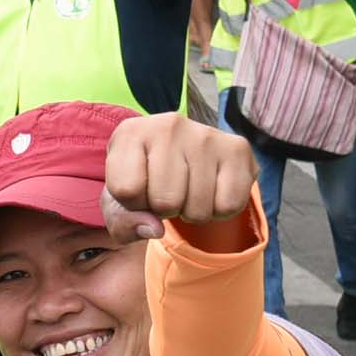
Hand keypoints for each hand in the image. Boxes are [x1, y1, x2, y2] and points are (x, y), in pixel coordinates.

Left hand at [101, 112, 255, 236]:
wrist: (179, 159)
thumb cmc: (142, 182)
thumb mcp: (118, 204)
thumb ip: (123, 223)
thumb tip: (155, 230)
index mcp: (130, 133)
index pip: (127, 190)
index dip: (132, 204)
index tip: (138, 190)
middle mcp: (168, 126)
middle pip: (166, 202)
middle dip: (164, 210)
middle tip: (167, 192)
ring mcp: (206, 134)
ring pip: (198, 209)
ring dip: (192, 212)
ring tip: (187, 190)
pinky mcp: (237, 148)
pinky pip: (229, 205)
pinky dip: (220, 210)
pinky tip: (210, 189)